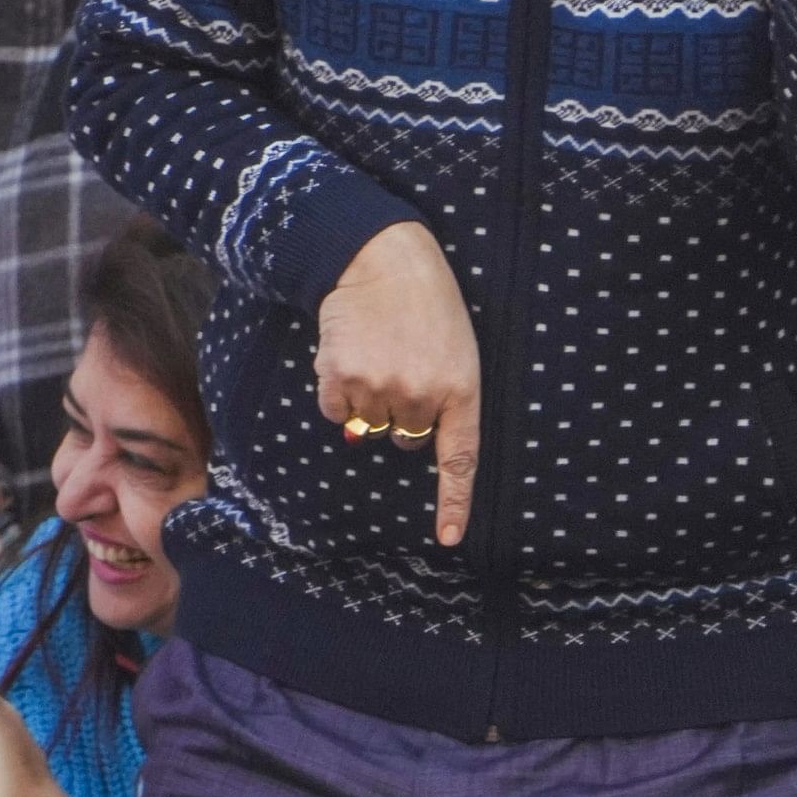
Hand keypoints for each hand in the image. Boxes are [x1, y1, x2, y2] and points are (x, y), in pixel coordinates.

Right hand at [316, 219, 481, 547]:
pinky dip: (337, 392)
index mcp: (461, 387)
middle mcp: (421, 393)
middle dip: (401, 413)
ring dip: (366, 398)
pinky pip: (336, 411)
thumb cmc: (426, 304)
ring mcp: (380, 387)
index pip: (458, 458)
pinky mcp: (341, 376)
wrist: (380, 257)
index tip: (447, 539)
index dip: (453, 502)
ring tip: (375, 351)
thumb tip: (384, 438)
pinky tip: (348, 354)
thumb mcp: (455, 348)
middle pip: (404, 438)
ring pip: (367, 426)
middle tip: (401, 364)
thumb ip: (439, 397)